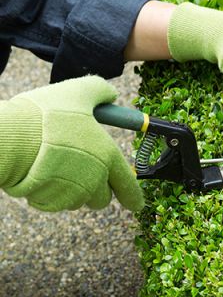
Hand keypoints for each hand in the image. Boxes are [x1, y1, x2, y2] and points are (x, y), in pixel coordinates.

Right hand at [0, 76, 143, 211]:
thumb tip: (110, 95)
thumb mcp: (79, 92)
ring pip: (79, 200)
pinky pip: (55, 201)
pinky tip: (40, 173)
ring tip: (56, 164)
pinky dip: (51, 191)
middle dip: (96, 189)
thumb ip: (100, 91)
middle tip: (81, 169)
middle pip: (102, 198)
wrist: (10, 138)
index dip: (133, 196)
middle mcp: (94, 180)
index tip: (136, 204)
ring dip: (73, 189)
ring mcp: (72, 194)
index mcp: (108, 157)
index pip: (129, 186)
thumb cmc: (47, 115)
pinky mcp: (49, 202)